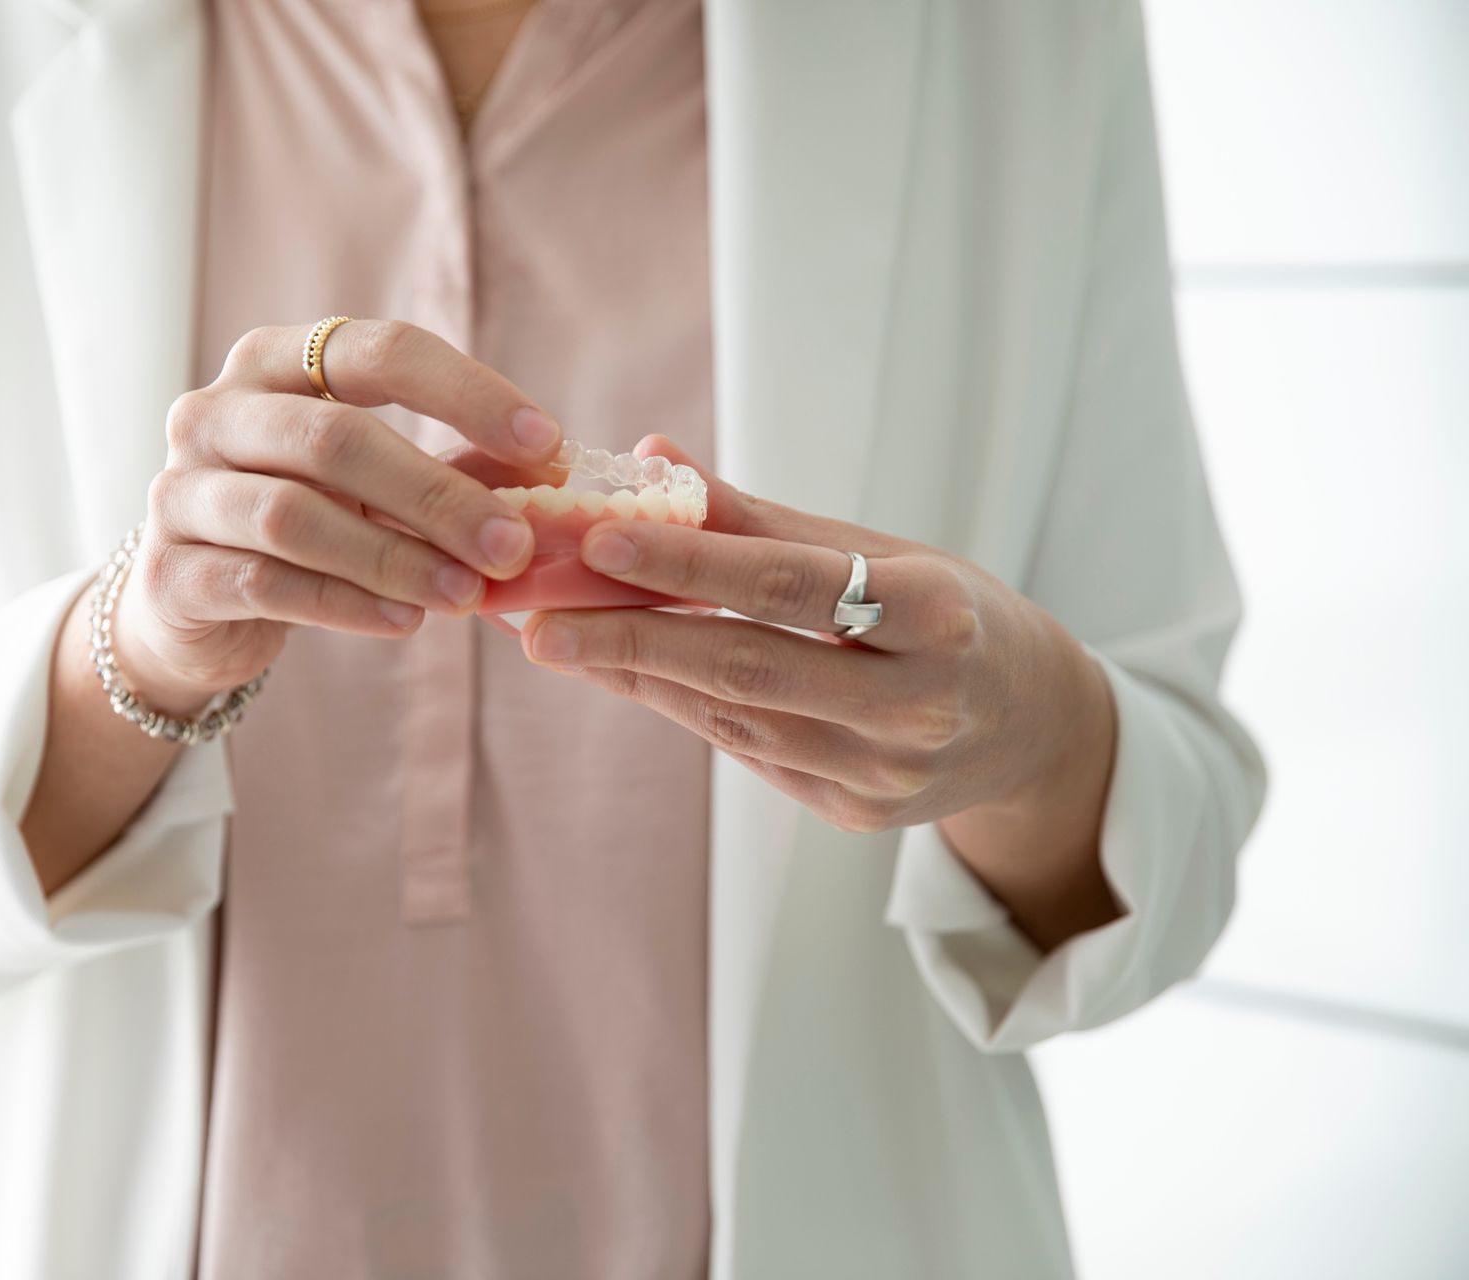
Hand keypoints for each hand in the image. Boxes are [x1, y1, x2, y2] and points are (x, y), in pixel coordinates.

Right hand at [115, 319, 563, 714]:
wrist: (192, 604)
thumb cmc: (306, 520)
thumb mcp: (375, 484)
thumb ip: (451, 470)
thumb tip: (553, 472)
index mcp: (274, 363)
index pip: (376, 350)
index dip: (466, 392)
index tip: (546, 442)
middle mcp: (215, 412)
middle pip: (334, 438)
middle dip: (437, 494)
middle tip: (512, 544)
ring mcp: (181, 490)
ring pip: (297, 517)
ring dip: (395, 558)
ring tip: (467, 594)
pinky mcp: (170, 570)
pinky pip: (266, 583)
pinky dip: (345, 603)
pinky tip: (407, 621)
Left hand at [519, 437, 1121, 948]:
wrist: (1035, 727)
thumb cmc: (953, 612)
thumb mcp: (885, 549)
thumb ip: (764, 518)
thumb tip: (653, 460)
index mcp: (937, 617)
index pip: (790, 585)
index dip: (690, 564)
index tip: (597, 541)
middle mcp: (915, 706)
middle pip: (749, 667)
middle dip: (630, 640)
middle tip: (535, 618)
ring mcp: (883, 773)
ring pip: (734, 717)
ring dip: (636, 675)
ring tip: (558, 636)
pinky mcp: (851, 813)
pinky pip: (746, 752)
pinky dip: (678, 706)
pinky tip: (620, 673)